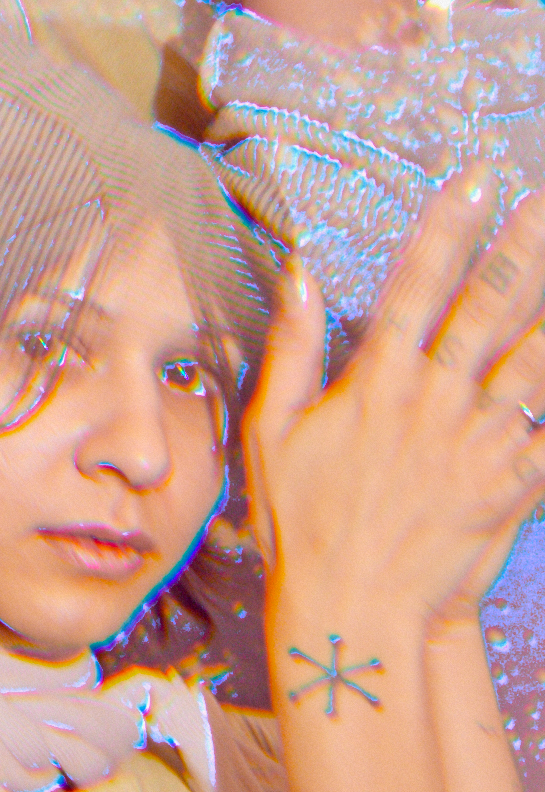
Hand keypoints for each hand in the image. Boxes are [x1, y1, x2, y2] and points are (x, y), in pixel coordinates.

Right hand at [244, 172, 544, 631]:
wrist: (356, 611)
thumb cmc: (303, 524)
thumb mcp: (272, 431)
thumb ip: (293, 348)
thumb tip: (301, 275)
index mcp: (379, 381)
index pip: (418, 284)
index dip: (450, 226)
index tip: (478, 180)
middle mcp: (436, 402)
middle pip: (491, 308)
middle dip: (525, 249)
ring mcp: (480, 444)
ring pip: (535, 363)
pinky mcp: (513, 486)